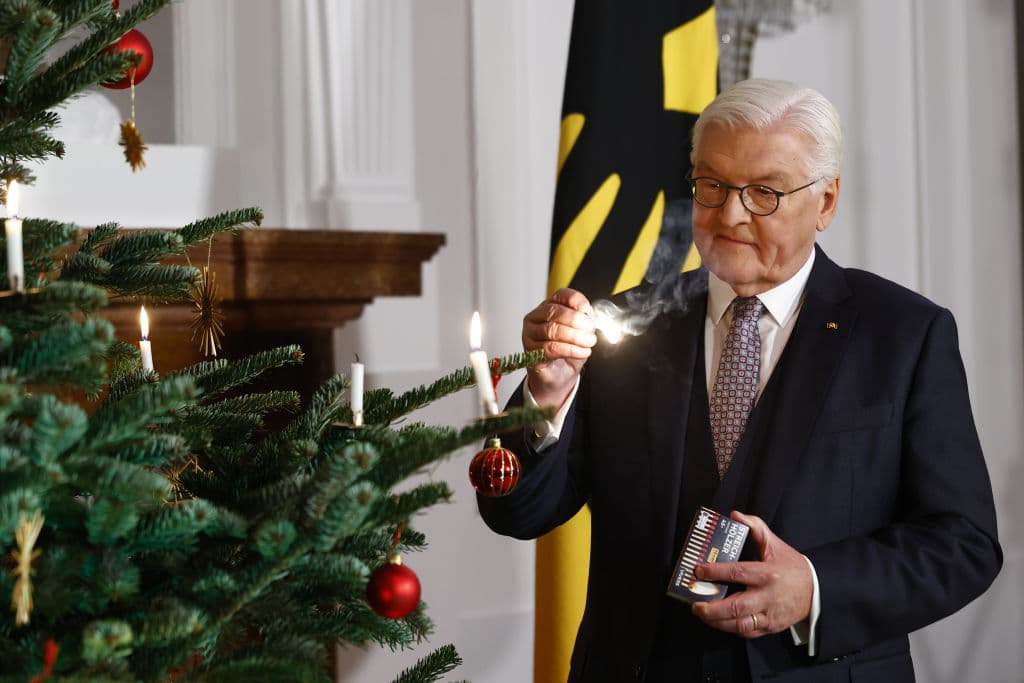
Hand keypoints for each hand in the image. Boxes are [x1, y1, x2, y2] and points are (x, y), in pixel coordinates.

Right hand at [522, 288, 596, 408]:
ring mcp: (530, 336)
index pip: (561, 295)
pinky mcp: (531, 353)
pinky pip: (550, 348)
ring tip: (588, 342)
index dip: (576, 301)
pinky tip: (581, 351)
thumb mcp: (581, 332)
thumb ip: (585, 320)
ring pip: (552, 330)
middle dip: (576, 320)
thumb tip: (590, 314)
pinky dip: (570, 349)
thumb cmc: (567, 352)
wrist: (559, 376)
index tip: (588, 311)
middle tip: (590, 330)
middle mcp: (535, 319)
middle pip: (554, 312)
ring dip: (575, 336)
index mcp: (548, 307)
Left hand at [691, 511, 812, 637]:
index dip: (715, 572)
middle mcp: (768, 596)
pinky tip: (720, 622)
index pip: (737, 572)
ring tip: (702, 614)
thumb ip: (756, 527)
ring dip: (718, 622)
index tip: (698, 571)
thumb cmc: (793, 567)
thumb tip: (736, 515)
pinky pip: (748, 632)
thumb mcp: (776, 544)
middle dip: (712, 608)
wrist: (817, 591)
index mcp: (767, 574)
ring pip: (740, 624)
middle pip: (736, 606)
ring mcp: (769, 614)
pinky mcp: (771, 627)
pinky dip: (731, 629)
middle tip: (695, 604)